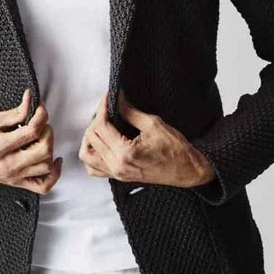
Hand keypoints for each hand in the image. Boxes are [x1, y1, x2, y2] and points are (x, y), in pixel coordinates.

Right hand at [0, 88, 62, 193]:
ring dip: (50, 148)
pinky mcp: (17, 183)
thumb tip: (30, 100)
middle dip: (47, 132)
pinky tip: (53, 161)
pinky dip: (54, 175)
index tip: (39, 108)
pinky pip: (43, 186)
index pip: (31, 132)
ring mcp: (13, 176)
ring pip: (46, 166)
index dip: (41, 116)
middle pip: (43, 150)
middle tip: (41, 124)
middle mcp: (8, 165)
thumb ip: (14, 113)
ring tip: (42, 138)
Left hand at [78, 89, 215, 187]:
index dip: (102, 108)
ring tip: (101, 125)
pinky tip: (101, 143)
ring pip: (86, 155)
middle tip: (107, 108)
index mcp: (125, 153)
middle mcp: (117, 166)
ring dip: (90, 138)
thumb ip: (130, 111)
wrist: (186, 170)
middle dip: (96, 119)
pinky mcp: (118, 176)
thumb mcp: (153, 124)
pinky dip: (92, 155)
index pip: (101, 127)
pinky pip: (94, 168)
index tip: (108, 97)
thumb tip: (117, 98)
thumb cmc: (175, 149)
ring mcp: (116, 174)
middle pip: (91, 139)